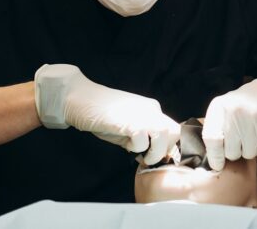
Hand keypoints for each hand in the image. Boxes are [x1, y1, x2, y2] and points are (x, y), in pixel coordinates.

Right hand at [34, 64, 179, 164]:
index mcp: (152, 109)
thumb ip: (141, 139)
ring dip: (153, 151)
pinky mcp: (130, 121)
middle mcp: (151, 109)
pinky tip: (125, 144)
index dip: (166, 146)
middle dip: (163, 149)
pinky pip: (142, 140)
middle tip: (146, 157)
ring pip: (164, 136)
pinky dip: (136, 147)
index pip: (172, 129)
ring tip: (139, 155)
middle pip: (174, 132)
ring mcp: (142, 114)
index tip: (153, 156)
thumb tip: (149, 157)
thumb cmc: (101, 115)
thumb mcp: (126, 128)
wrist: (82, 99)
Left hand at [202, 69, 256, 170]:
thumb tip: (212, 165)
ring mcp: (254, 115)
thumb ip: (215, 132)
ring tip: (253, 133)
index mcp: (219, 107)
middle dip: (236, 151)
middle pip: (231, 152)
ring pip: (249, 154)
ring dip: (251, 149)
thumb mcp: (224, 111)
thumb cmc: (243, 106)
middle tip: (241, 137)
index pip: (212, 139)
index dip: (214, 156)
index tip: (217, 164)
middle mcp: (235, 110)